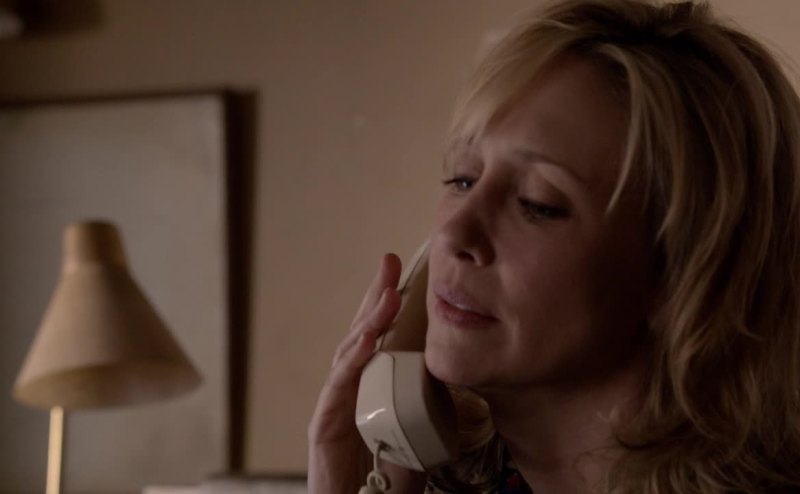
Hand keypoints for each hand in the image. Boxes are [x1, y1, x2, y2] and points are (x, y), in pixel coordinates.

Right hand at [308, 254, 425, 492]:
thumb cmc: (390, 473)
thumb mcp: (418, 428)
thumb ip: (428, 398)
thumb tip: (453, 365)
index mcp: (371, 384)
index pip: (380, 336)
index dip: (389, 303)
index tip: (404, 271)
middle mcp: (350, 387)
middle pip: (362, 333)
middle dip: (376, 297)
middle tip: (390, 263)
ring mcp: (334, 403)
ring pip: (350, 353)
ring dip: (369, 322)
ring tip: (388, 294)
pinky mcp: (323, 424)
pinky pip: (339, 387)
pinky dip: (352, 361)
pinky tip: (365, 340)